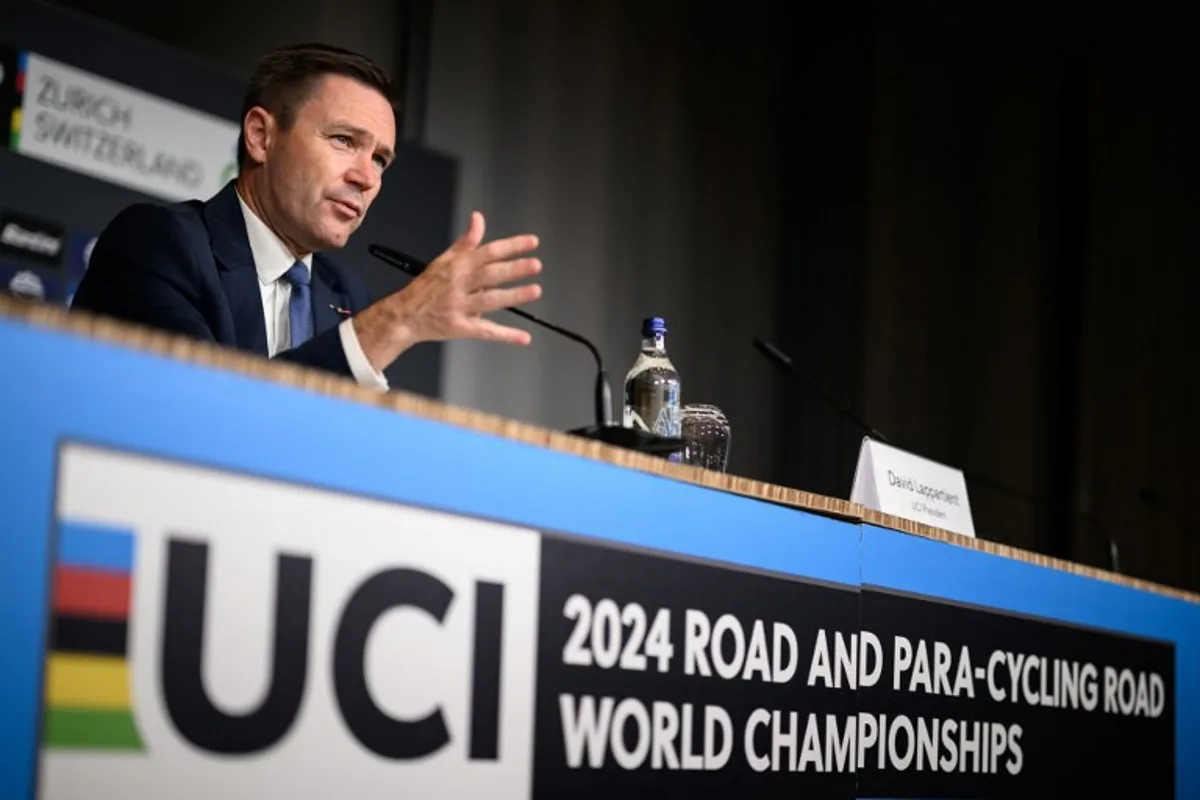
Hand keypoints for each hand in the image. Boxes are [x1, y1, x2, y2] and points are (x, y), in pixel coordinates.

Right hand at [353, 211, 542, 370]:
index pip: (488, 252)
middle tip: (535, 265)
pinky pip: (485, 331)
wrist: (404, 315)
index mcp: (457, 266)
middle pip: (490, 274)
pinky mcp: (460, 327)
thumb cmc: (426, 288)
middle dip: (514, 269)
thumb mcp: (444, 259)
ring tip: (534, 291)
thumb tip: (478, 218)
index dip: (511, 246)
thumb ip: (466, 241)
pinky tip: (523, 337)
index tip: (532, 242)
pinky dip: (505, 335)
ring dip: (513, 296)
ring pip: (489, 300)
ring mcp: (459, 306)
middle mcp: (458, 284)